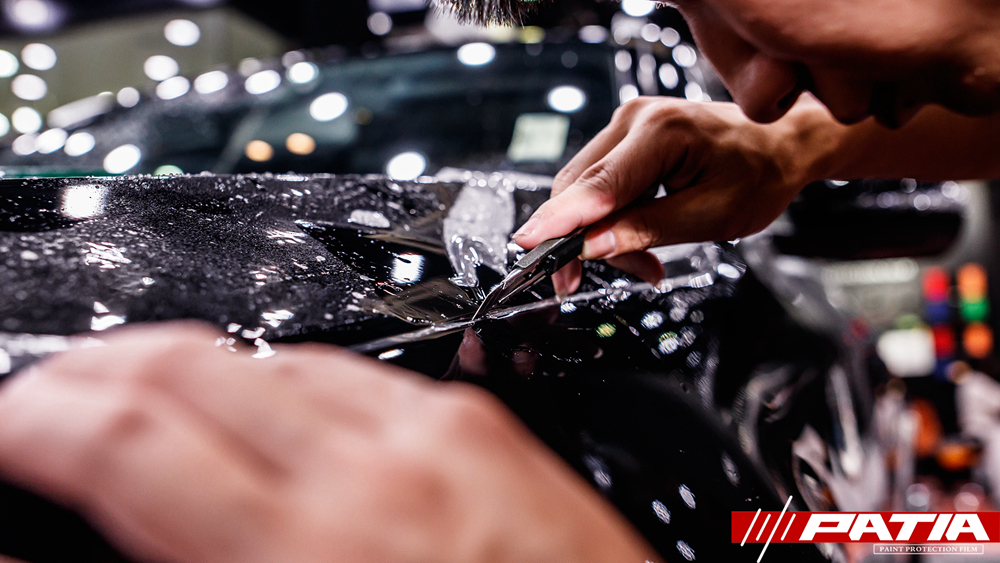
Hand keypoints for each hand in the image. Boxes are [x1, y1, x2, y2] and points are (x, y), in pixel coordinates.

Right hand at [0, 323, 657, 562]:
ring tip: (153, 407)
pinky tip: (273, 413)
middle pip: (188, 365)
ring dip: (190, 372)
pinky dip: (287, 382)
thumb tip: (118, 535)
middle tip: (57, 403)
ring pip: (270, 355)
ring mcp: (437, 434)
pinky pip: (356, 372)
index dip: (39, 418)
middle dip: (96, 372)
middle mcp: (377, 472)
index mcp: (309, 554)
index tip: (12, 424)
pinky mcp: (481, 422)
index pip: (127, 440)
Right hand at [514, 96, 817, 294]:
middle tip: (614, 278)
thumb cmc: (758, 175)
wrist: (780, 144)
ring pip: (582, 190)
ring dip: (599, 233)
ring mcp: (626, 123)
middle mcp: (634, 117)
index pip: (597, 185)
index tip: (529, 245)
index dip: (560, 220)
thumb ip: (647, 230)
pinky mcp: (624, 137)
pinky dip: (608, 218)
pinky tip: (636, 237)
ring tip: (645, 263)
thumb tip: (593, 247)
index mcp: (661, 131)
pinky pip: (596, 184)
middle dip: (584, 240)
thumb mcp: (711, 215)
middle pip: (579, 188)